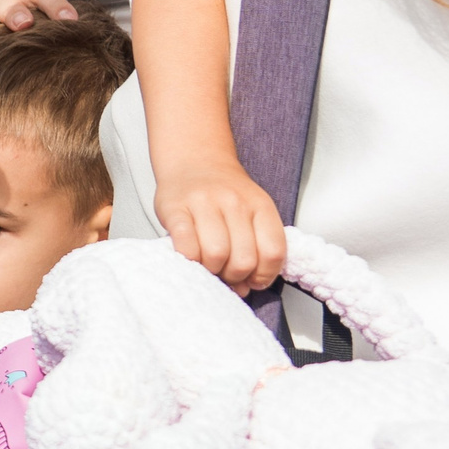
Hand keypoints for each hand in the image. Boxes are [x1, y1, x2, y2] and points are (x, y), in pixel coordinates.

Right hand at [155, 159, 286, 293]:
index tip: (253, 280)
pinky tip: (191, 257)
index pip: (273, 252)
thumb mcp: (252, 210)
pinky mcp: (175, 208)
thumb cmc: (223, 192)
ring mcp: (204, 203)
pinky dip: (189, 260)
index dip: (264, 276)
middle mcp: (235, 202)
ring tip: (208, 265)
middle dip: (234, 276)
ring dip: (212, 270)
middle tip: (226, 273)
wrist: (194, 160)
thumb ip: (255, 247)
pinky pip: (186, 245)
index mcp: (260, 205)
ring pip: (216, 254)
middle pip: (244, 259)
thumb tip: (244, 288)